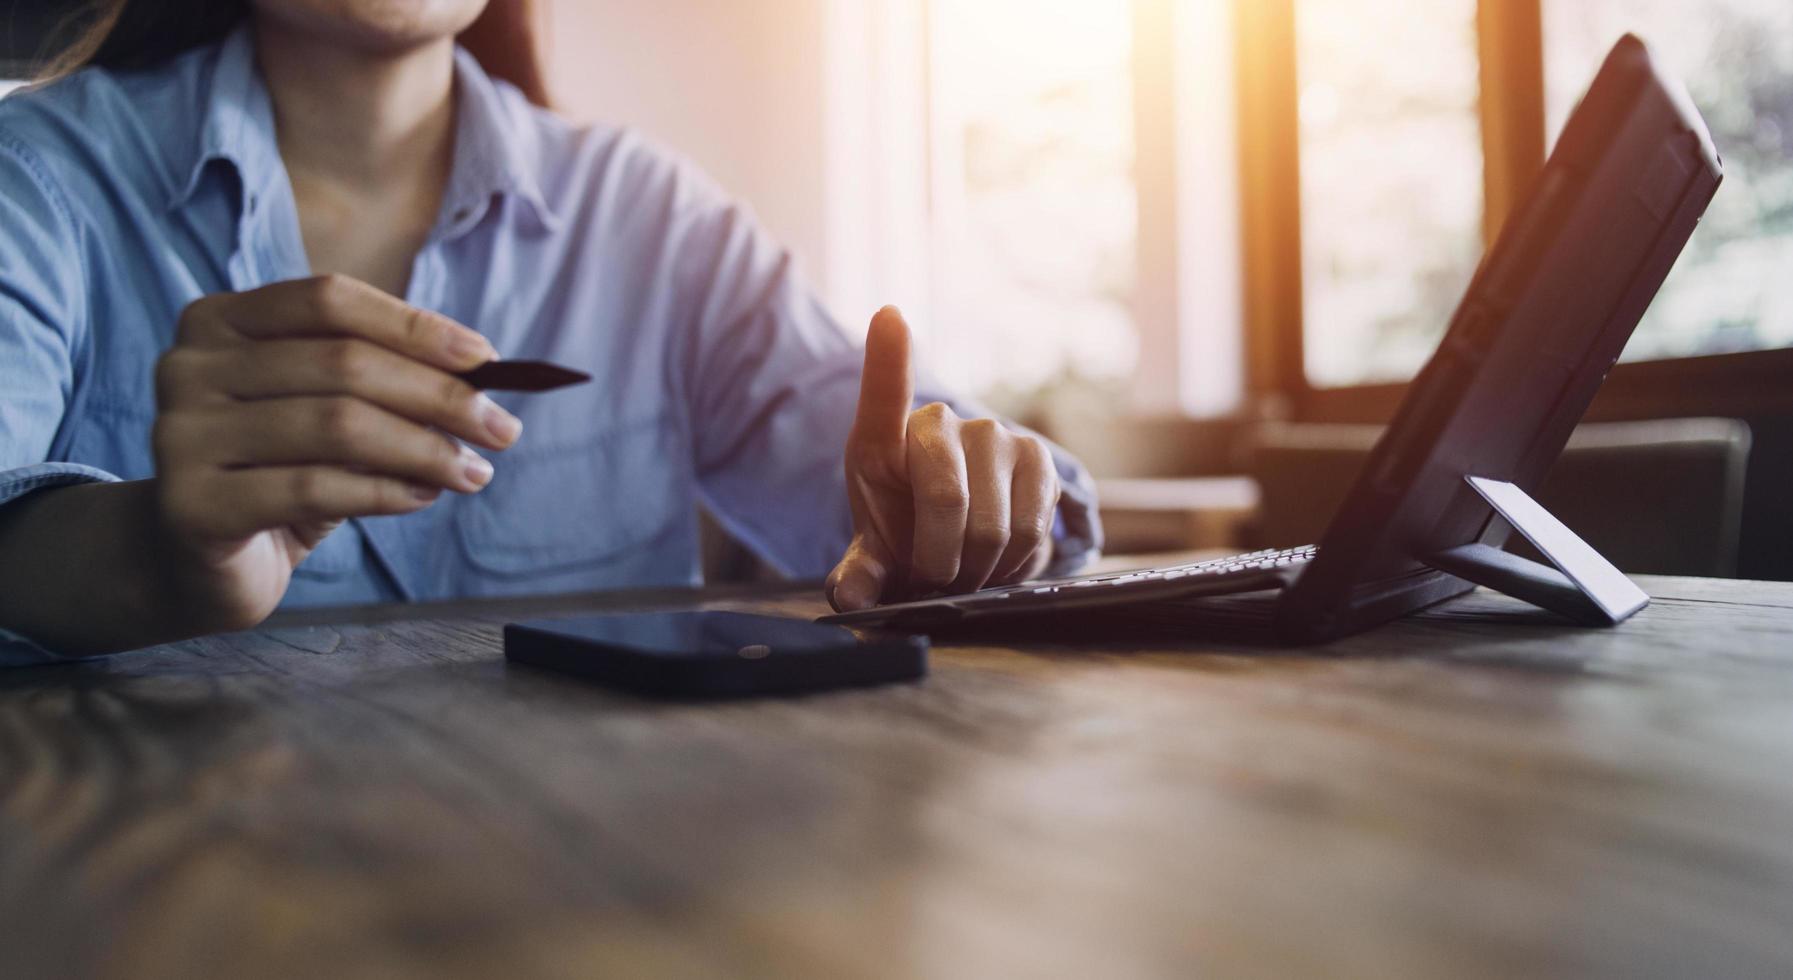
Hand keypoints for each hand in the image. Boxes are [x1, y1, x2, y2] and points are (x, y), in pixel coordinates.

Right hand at [149, 275, 521, 630]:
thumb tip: (482, 379)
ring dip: (424, 450)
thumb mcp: (331, 414)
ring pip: (336, 425)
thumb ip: (386, 384)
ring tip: (474, 472)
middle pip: (343, 362)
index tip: (486, 359)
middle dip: (440, 396)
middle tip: (503, 430)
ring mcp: (180, 433)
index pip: (330, 300)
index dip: (415, 326)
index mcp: (220, 319)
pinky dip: (385, 492)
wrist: (201, 561)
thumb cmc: (279, 471)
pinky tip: (424, 497)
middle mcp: (188, 365)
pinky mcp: (191, 503)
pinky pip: (313, 488)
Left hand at [826, 307, 1058, 611]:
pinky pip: (1032, 527)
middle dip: (940, 562)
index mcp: (881, 440)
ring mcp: (992, 433)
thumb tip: (848, 599)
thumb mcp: (873, 559)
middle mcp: (939, 422)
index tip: (889, 316)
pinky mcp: (1037, 457)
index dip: (888, 355)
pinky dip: (1014, 562)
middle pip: (946, 500)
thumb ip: (858, 578)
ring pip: (992, 525)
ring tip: (965, 573)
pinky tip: (999, 562)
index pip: (883, 392)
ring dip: (978, 569)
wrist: (958, 543)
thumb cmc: (905, 539)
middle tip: (934, 580)